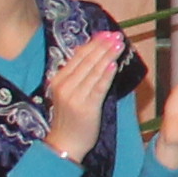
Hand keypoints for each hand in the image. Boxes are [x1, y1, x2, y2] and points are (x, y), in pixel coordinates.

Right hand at [42, 33, 121, 159]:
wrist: (64, 143)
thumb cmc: (69, 118)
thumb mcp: (68, 93)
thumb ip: (77, 76)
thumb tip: (91, 55)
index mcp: (58, 80)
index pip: (78, 56)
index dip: (94, 43)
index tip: (106, 33)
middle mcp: (65, 86)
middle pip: (86, 61)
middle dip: (103, 46)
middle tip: (116, 35)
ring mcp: (75, 96)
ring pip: (94, 71)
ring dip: (107, 56)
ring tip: (119, 44)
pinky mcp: (86, 107)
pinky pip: (98, 88)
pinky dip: (106, 75)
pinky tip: (113, 65)